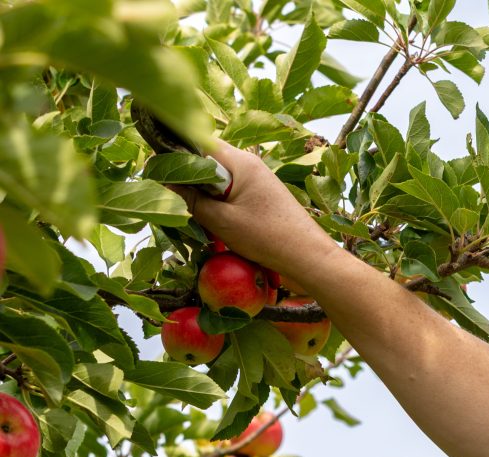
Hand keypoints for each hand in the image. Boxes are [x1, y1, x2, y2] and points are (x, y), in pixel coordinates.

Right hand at [173, 141, 338, 288]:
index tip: (156, 173)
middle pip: (206, 162)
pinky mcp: (261, 197)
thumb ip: (189, 199)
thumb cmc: (268, 237)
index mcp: (240, 161)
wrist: (309, 258)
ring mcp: (257, 180)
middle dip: (188, 180)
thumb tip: (162, 182)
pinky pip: (231, 194)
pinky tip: (213, 225)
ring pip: (217, 181)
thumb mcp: (220, 220)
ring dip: (203, 197)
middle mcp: (249, 164)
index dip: (173, 155)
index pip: (196, 142)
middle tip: (172, 200)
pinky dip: (219, 206)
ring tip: (193, 217)